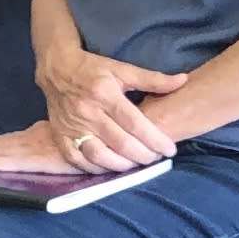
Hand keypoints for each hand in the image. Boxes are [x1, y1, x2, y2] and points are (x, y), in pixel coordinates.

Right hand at [36, 46, 183, 176]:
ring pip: (99, 156)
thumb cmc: (92, 69)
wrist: (56, 69)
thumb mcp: (122, 69)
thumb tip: (182, 81)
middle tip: (156, 157)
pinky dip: (97, 168)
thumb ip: (153, 79)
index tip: (170, 149)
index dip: (155, 140)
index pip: (135, 124)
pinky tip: (111, 166)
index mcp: (105, 94)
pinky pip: (78, 160)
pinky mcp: (60, 136)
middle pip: (121, 144)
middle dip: (144, 156)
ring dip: (122, 165)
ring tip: (136, 163)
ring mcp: (72, 127)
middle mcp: (88, 112)